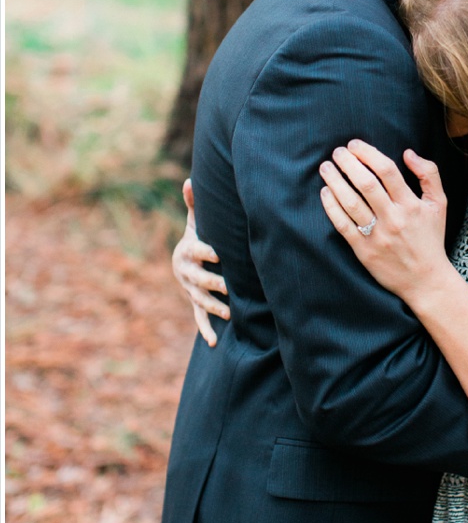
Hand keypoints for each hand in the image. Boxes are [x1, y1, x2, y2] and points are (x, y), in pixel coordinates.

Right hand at [172, 178, 228, 346]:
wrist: (183, 262)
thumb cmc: (196, 239)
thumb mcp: (193, 223)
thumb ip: (194, 204)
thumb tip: (190, 179)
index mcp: (187, 252)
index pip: (196, 251)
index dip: (205, 252)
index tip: (217, 253)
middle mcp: (187, 274)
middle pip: (199, 279)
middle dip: (212, 283)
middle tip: (228, 286)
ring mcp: (191, 291)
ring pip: (201, 300)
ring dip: (214, 307)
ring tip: (229, 312)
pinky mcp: (196, 303)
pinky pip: (199, 319)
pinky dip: (206, 330)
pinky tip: (215, 342)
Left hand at [319, 140, 449, 303]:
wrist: (426, 280)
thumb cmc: (431, 238)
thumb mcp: (439, 203)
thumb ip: (429, 174)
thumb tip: (408, 153)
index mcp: (411, 204)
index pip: (387, 170)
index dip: (368, 153)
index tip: (354, 145)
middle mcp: (393, 218)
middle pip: (366, 183)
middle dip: (348, 163)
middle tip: (337, 152)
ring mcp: (377, 236)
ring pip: (351, 203)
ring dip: (335, 181)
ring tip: (326, 168)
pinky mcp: (364, 250)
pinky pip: (343, 225)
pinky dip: (331, 207)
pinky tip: (325, 192)